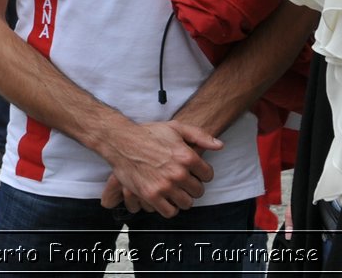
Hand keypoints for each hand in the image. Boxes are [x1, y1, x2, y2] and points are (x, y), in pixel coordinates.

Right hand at [95, 120, 221, 217]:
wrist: (121, 141)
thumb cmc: (149, 133)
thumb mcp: (176, 128)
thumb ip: (200, 136)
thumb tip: (220, 146)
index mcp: (187, 156)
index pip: (208, 175)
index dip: (201, 174)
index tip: (193, 172)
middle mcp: (178, 173)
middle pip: (198, 191)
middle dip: (192, 186)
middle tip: (182, 181)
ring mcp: (165, 186)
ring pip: (186, 204)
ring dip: (182, 198)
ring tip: (175, 190)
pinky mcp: (151, 195)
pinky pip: (170, 212)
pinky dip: (169, 208)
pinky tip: (165, 198)